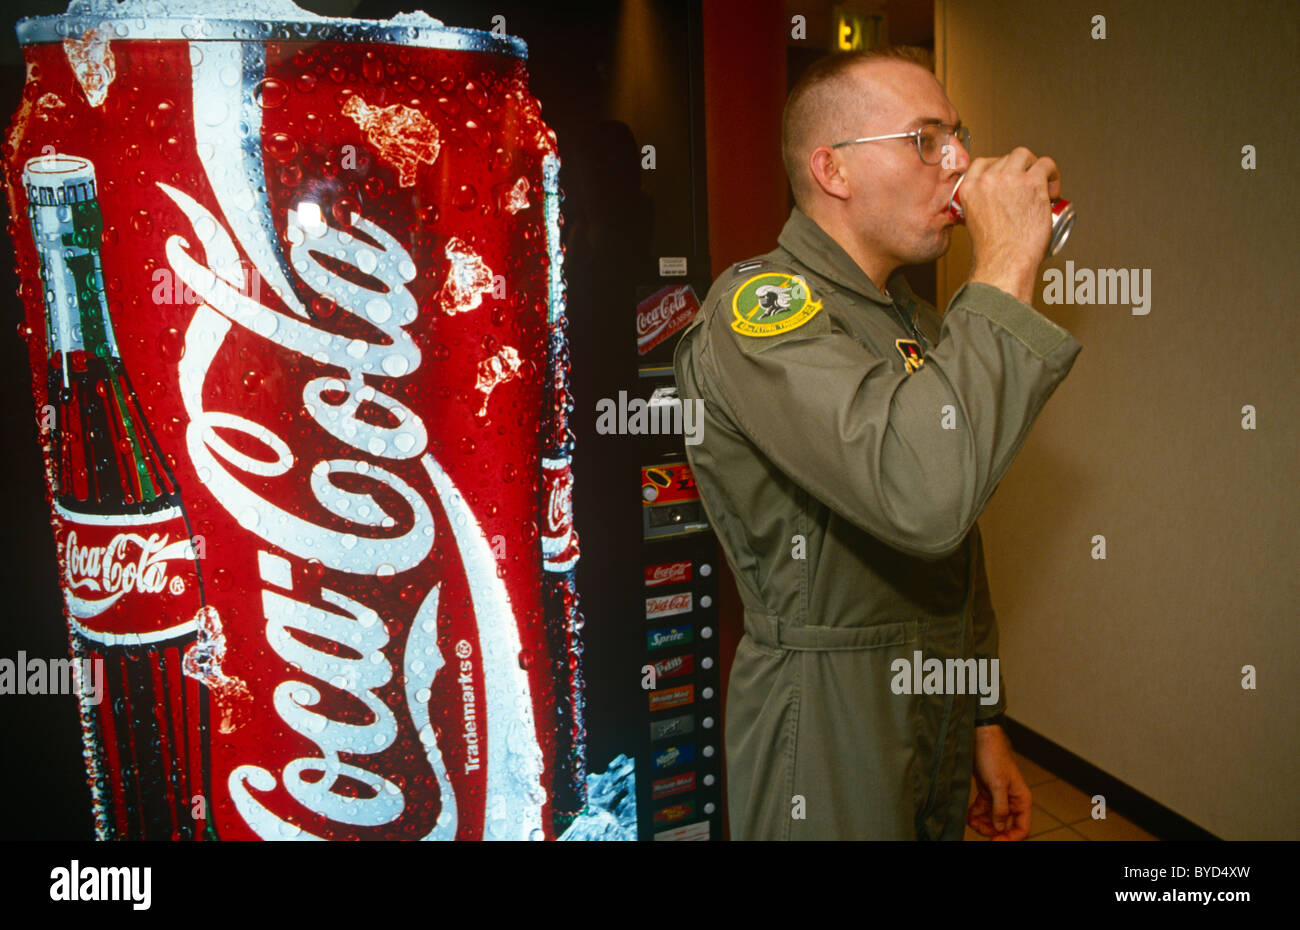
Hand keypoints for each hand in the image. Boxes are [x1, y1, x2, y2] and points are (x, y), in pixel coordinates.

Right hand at [963, 147, 1060, 303]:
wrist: (1005, 262)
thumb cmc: (993, 251)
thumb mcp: (974, 223)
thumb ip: (981, 206)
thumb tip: (997, 202)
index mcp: (969, 189)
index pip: (982, 163)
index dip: (999, 168)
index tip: (1008, 178)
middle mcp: (987, 180)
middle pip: (1006, 158)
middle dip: (1019, 169)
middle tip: (1028, 185)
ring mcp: (1009, 179)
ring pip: (1025, 155)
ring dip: (1035, 166)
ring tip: (1041, 184)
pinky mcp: (1032, 182)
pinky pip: (1046, 164)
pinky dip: (1053, 175)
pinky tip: (1052, 191)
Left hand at [967, 724, 1032, 839]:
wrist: (980, 737)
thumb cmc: (993, 755)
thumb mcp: (997, 784)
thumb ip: (1001, 808)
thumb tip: (1001, 827)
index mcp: (1021, 799)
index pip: (1022, 827)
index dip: (1010, 837)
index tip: (995, 841)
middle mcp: (1012, 800)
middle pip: (1006, 825)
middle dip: (992, 830)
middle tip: (977, 829)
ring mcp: (999, 796)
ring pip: (993, 819)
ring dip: (982, 823)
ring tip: (970, 821)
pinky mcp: (987, 791)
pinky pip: (983, 809)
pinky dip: (976, 814)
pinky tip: (968, 815)